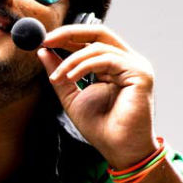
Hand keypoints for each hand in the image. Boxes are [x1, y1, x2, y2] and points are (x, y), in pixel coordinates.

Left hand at [38, 25, 157, 168]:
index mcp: (113, 65)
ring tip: (57, 77)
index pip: (91, 39)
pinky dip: (84, 66)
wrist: (118, 150)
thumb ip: (59, 72)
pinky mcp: (140, 74)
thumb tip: (42, 51)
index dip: (67, 36)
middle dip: (69, 34)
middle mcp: (127, 61)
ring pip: (98, 46)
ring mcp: (136, 66)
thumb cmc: (100, 127)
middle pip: (99, 32)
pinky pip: (107, 59)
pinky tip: (70, 78)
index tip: (44, 40)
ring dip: (71, 60)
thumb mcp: (71, 94)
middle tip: (46, 40)